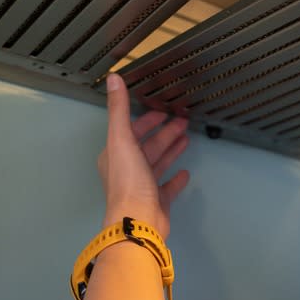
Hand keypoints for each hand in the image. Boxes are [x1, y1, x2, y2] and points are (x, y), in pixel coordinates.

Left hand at [97, 73, 189, 238]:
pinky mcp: (157, 201)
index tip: (162, 111)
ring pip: (158, 163)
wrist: (139, 220)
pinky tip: (185, 173)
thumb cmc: (129, 181)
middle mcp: (127, 170)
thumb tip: (113, 79)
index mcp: (116, 155)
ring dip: (171, 150)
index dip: (147, 120)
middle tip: (182, 121)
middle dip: (164, 132)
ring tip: (186, 138)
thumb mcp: (122, 139)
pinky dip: (176, 178)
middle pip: (148, 146)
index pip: (132, 131)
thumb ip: (119, 109)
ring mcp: (142, 187)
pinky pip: (168, 187)